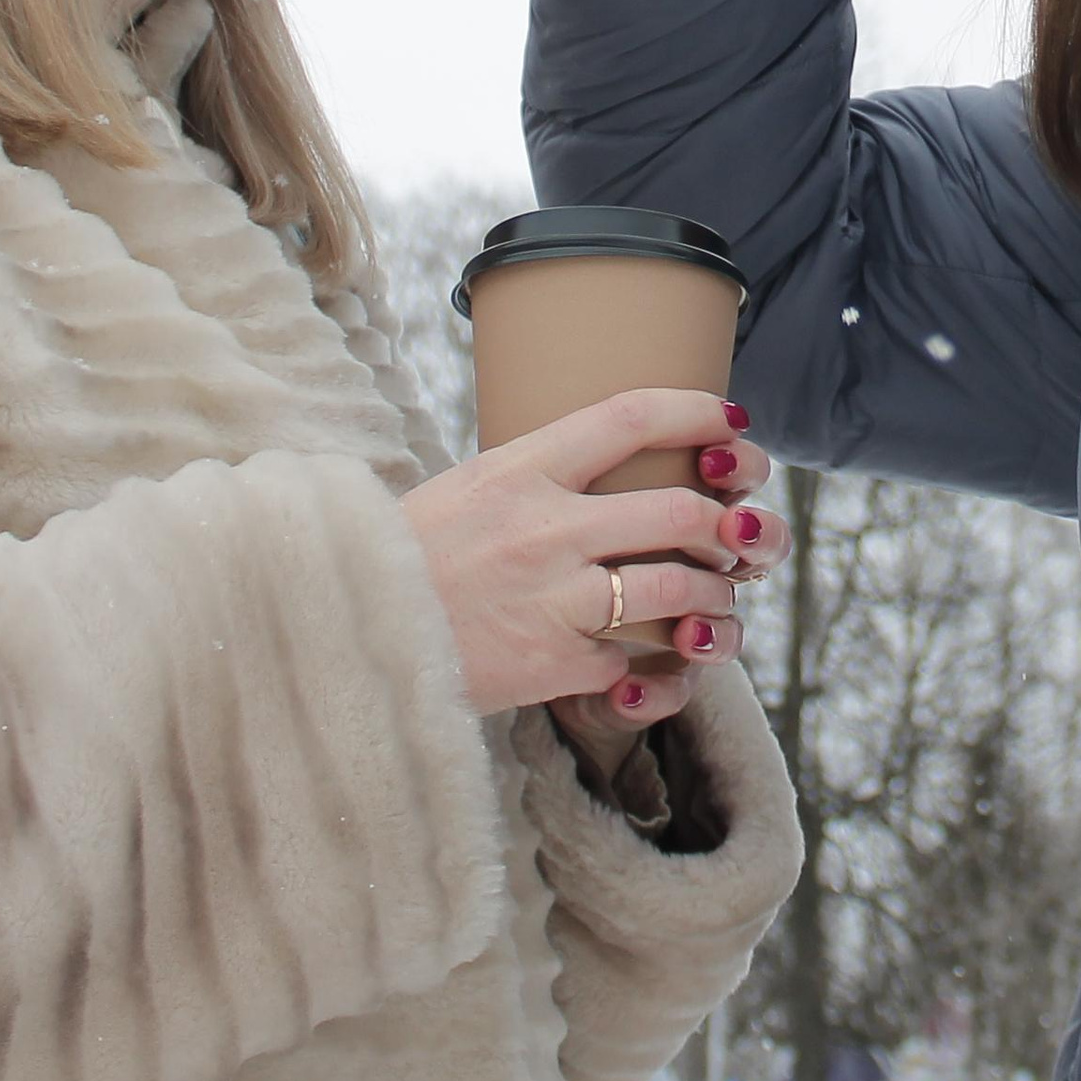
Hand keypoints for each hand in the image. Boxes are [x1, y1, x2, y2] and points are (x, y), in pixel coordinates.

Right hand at [398, 389, 793, 718]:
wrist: (341, 632)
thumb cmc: (408, 556)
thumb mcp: (469, 487)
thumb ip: (541, 473)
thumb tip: (618, 453)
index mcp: (521, 468)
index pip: (630, 418)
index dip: (696, 412)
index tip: (733, 421)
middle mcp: (544, 528)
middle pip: (678, 509)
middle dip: (728, 523)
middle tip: (739, 531)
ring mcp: (551, 598)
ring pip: (678, 589)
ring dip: (715, 596)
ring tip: (716, 599)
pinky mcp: (550, 664)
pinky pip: (636, 664)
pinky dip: (658, 669)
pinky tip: (657, 665)